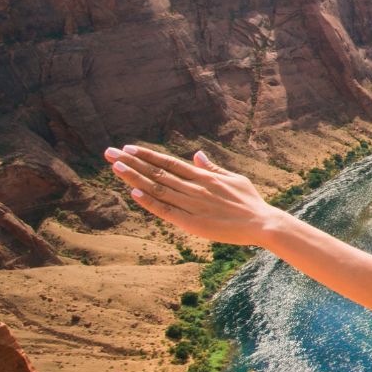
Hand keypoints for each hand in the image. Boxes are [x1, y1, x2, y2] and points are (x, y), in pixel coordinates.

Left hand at [103, 144, 284, 245]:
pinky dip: (150, 202)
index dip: (147, 155)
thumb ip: (212, 168)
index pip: (169, 163)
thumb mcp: (234, 178)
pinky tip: (134, 193)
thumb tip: (197, 154)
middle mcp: (194, 187)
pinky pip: (166, 210)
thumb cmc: (250, 201)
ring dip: (135, 177)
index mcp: (203, 177)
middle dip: (132, 162)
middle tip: (109, 153)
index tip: (128, 148)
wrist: (262, 223)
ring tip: (115, 167)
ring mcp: (191, 204)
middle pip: (157, 172)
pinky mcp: (192, 222)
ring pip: (158, 188)